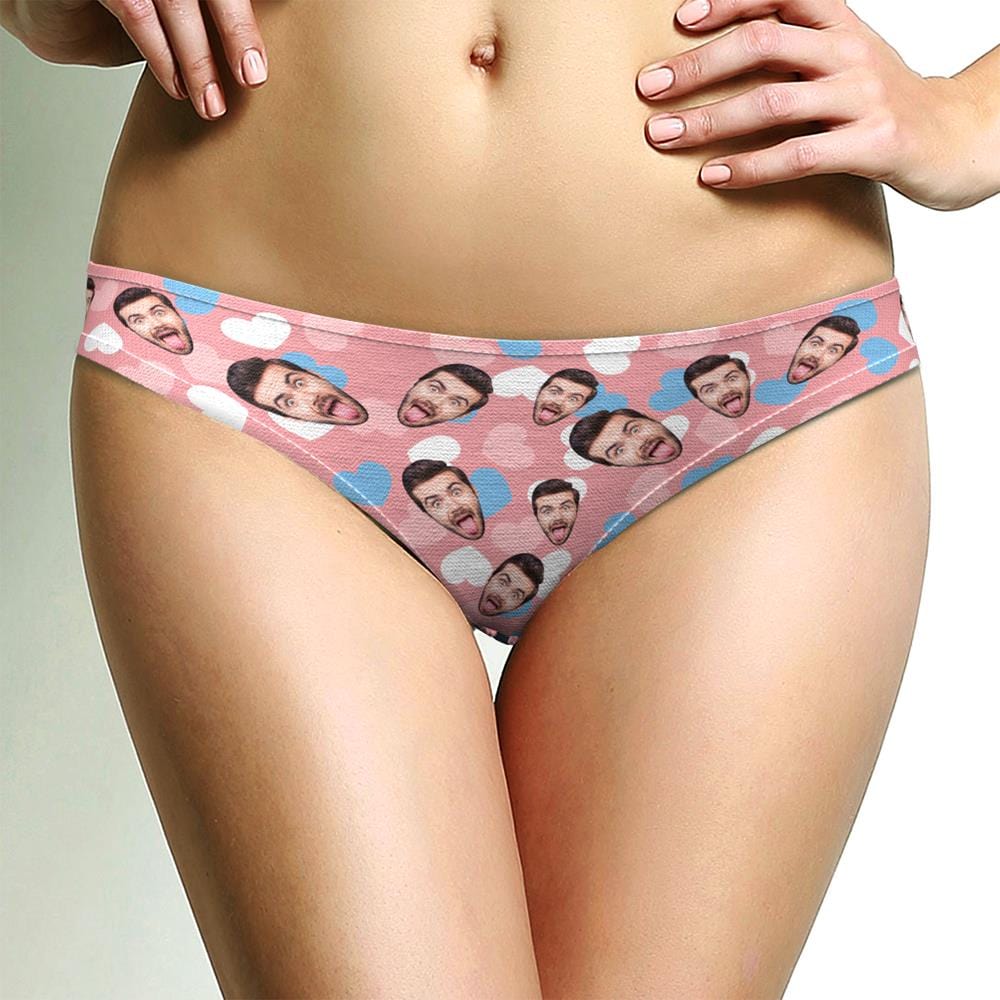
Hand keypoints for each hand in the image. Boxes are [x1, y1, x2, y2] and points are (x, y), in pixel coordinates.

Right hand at [0, 0, 267, 119]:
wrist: (52, 9)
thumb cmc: (121, 10)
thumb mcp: (177, 16)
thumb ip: (208, 24)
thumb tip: (255, 62)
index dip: (244, 23)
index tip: (260, 66)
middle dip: (235, 33)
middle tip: (251, 79)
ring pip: (174, 2)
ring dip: (196, 58)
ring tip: (210, 103)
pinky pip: (135, 11)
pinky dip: (160, 54)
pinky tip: (174, 87)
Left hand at [635, 0, 994, 209]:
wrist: (959, 138)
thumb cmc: (881, 103)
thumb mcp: (842, 61)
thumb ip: (792, 53)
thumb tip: (711, 61)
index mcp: (839, 22)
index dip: (727, 1)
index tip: (679, 19)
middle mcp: (849, 50)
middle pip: (762, 43)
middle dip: (698, 66)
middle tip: (649, 88)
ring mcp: (863, 96)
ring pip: (772, 101)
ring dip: (708, 120)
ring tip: (661, 136)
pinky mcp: (872, 144)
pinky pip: (797, 155)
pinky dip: (748, 166)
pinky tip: (711, 175)